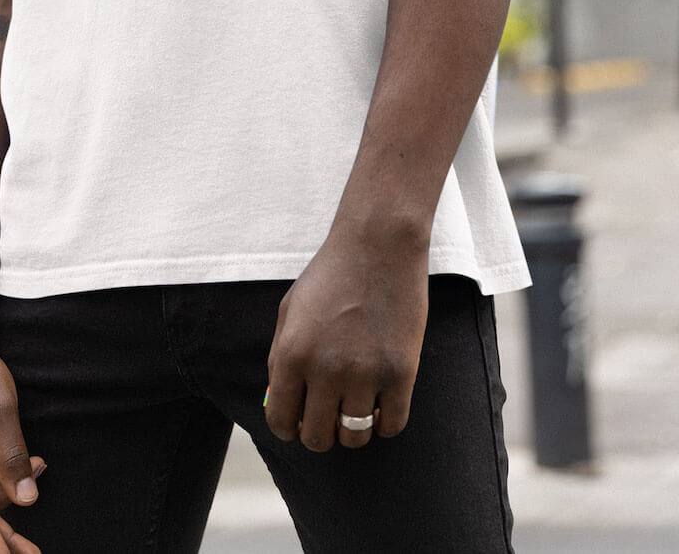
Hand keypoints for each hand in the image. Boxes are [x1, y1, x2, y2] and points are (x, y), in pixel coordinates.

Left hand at [264, 227, 428, 450]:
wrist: (378, 244)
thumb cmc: (331, 274)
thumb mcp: (290, 310)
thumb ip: (280, 359)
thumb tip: (280, 405)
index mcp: (293, 354)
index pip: (281, 423)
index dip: (289, 427)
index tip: (299, 420)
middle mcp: (326, 370)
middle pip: (318, 438)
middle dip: (320, 432)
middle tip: (329, 413)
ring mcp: (366, 373)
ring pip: (355, 437)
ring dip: (352, 429)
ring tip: (356, 405)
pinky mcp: (402, 373)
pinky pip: (392, 426)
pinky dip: (385, 422)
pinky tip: (381, 401)